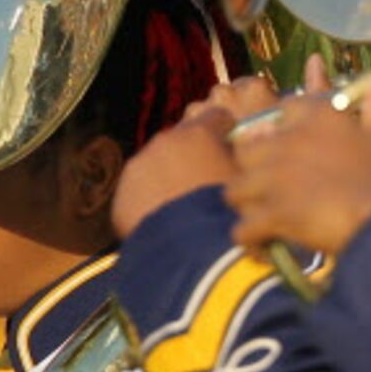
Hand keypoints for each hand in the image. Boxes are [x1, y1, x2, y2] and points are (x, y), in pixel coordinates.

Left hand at [115, 100, 242, 238]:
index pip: (216, 116)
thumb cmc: (232, 216)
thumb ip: (242, 163)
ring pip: (155, 165)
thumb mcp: (248, 183)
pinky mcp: (121, 197)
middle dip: (191, 155)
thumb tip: (240, 157)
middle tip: (203, 182)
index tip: (229, 145)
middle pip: (180, 140)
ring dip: (167, 178)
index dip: (226, 130)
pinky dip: (148, 203)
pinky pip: (138, 194)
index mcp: (200, 134)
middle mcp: (165, 142)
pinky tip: (163, 224)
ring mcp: (138, 168)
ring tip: (181, 208)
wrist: (192, 255)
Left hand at [226, 56, 370, 255]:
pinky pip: (242, 229)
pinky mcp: (272, 215)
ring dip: (246, 203)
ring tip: (261, 216)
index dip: (286, 126)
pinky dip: (250, 240)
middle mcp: (288, 142)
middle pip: (246, 148)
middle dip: (253, 165)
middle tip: (269, 184)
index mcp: (317, 118)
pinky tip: (264, 245)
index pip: (284, 108)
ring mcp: (275, 179)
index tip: (296, 145)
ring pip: (235, 189)